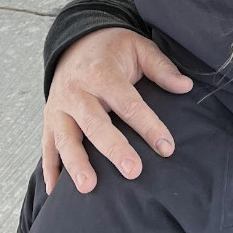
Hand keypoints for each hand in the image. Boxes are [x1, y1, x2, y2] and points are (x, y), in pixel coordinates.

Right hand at [42, 29, 192, 195]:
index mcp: (102, 74)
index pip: (129, 104)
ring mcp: (59, 108)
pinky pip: (47, 147)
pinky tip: (55, 192)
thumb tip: (186, 86)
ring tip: (88, 187)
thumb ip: (161, 67)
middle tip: (133, 172)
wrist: (74, 40)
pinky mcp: (48, 120)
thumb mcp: (138, 47)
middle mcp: (77, 92)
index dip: (149, 126)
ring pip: (66, 139)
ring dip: (76, 164)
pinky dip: (49, 169)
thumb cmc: (112, 49)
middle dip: (114, 149)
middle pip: (96, 124)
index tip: (167, 148)